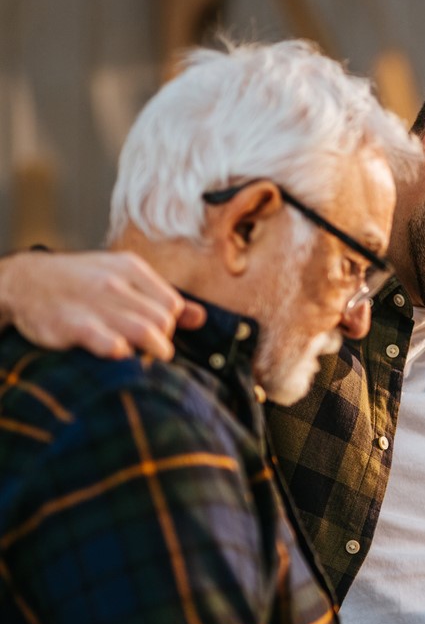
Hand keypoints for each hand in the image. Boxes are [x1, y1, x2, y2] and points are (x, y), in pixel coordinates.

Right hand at [0, 250, 204, 359]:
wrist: (24, 280)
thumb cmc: (81, 282)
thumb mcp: (122, 278)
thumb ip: (160, 297)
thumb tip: (200, 317)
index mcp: (131, 268)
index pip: (172, 306)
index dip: (168, 326)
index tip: (153, 332)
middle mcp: (115, 282)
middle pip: (162, 322)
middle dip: (160, 341)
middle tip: (146, 348)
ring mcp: (93, 302)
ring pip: (145, 332)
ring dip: (149, 351)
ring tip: (139, 355)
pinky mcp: (72, 324)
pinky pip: (109, 342)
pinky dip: (120, 351)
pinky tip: (118, 353)